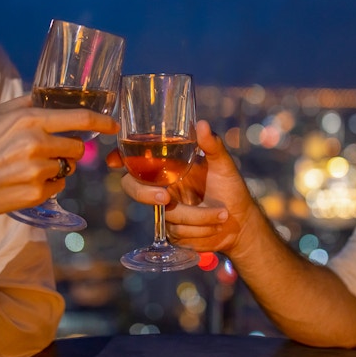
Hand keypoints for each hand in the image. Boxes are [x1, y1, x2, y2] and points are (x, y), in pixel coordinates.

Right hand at [0, 95, 118, 216]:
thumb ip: (22, 104)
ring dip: (56, 167)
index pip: (79, 119)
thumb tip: (45, 95)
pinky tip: (23, 182)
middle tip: (46, 151)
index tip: (112, 125)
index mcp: (27, 121)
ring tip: (26, 167)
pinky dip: (47, 184)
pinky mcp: (35, 195)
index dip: (102, 122)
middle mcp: (36, 145)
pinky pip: (57, 186)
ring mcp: (37, 172)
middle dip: (68, 149)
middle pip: (76, 147)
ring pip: (67, 168)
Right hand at [106, 120, 259, 256]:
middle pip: (133, 187)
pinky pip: (176, 232)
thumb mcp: (224, 165)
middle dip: (146, 194)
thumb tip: (201, 124)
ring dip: (198, 217)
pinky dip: (200, 230)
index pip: (137, 160)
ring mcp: (165, 210)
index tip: (114, 161)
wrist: (241, 224)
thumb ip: (212, 145)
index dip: (120, 158)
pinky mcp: (171, 232)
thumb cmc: (232, 189)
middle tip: (166, 197)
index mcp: (169, 166)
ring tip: (222, 214)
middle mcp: (162, 186)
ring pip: (166, 215)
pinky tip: (215, 226)